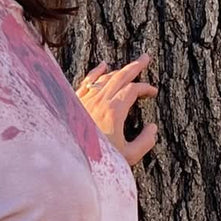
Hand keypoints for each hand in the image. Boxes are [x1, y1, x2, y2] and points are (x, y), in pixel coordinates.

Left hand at [74, 52, 158, 167]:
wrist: (67, 162)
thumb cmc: (97, 161)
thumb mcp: (128, 157)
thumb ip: (145, 142)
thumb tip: (153, 129)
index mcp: (114, 111)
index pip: (133, 90)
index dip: (145, 88)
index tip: (152, 92)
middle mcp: (99, 101)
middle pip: (120, 76)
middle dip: (135, 66)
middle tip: (146, 58)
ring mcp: (85, 100)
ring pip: (104, 78)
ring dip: (119, 70)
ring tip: (129, 66)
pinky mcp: (74, 103)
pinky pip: (87, 82)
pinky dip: (96, 72)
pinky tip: (102, 66)